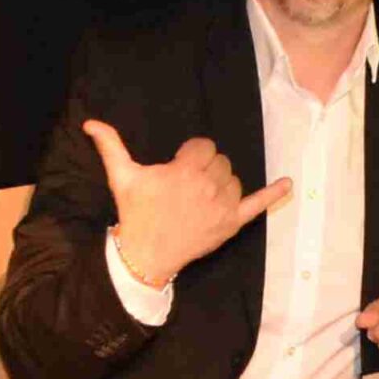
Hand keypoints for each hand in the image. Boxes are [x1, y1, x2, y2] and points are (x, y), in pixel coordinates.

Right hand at [83, 120, 289, 285]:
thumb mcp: (122, 177)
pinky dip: (274, 194)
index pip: (204, 146)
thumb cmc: (135, 213)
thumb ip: (110, 146)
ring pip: (234, 179)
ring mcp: (224, 205)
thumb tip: (90, 123)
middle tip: (186, 185)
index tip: (178, 167)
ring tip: (200, 197)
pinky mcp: (232, 223)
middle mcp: (209, 185)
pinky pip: (258, 205)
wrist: (145, 254)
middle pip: (220, 161)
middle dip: (205, 168)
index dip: (190, 154)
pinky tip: (288, 184)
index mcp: (186, 170)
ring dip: (222, 184)